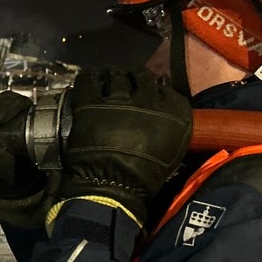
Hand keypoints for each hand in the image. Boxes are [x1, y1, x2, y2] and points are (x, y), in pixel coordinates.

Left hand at [57, 68, 191, 223]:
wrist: (113, 185)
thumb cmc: (145, 177)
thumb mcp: (172, 153)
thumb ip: (172, 129)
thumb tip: (166, 115)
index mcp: (171, 112)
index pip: (165, 88)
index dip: (155, 87)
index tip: (149, 90)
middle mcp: (147, 100)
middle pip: (141, 77)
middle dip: (135, 78)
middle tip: (127, 83)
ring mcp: (118, 99)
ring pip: (116, 77)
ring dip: (112, 76)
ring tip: (108, 78)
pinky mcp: (91, 104)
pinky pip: (89, 81)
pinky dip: (89, 77)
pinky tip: (90, 78)